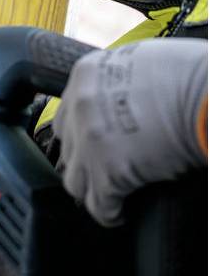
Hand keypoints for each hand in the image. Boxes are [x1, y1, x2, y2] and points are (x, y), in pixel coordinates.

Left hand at [53, 38, 207, 226]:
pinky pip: (98, 205)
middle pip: (68, 146)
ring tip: (109, 194)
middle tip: (103, 169)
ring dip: (92, 188)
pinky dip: (109, 212)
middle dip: (84, 160)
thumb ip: (116, 81)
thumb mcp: (139, 63)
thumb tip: (121, 98)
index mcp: (86, 75)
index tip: (92, 146)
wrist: (208, 94)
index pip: (68, 112)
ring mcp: (89, 139)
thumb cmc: (189, 77)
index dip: (81, 134)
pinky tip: (120, 212)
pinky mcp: (107, 170)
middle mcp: (80, 105)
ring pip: (75, 179)